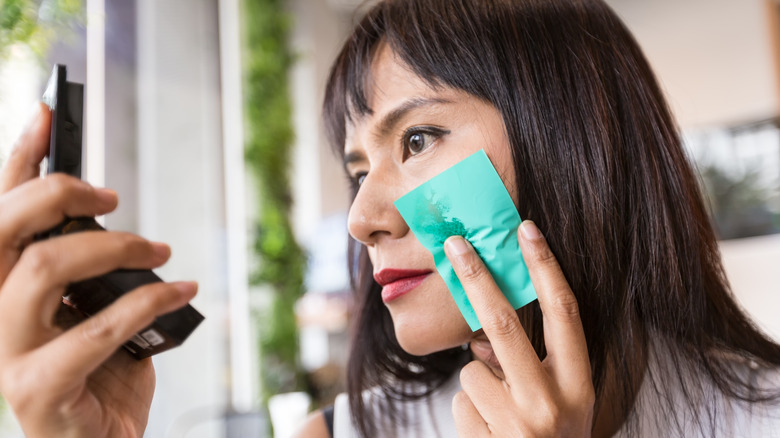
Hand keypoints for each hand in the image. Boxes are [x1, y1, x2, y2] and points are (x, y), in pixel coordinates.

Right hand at [0, 103, 197, 437]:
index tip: (49, 112)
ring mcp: (4, 354)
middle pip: (4, 227)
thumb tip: (107, 218)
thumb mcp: (90, 309)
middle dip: (63, 194)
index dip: (20, 157)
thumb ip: (86, 270)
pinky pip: (97, 329)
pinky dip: (150, 301)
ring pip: (44, 269)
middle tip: (114, 198)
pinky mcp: (37, 389)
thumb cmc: (96, 372)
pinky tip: (181, 291)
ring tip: (161, 252)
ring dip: (116, 247)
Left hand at [445, 221, 593, 436]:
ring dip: (478, 383)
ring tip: (503, 415)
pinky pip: (460, 400)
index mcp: (580, 384)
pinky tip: (490, 432)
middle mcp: (553, 403)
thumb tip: (478, 337)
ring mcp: (517, 424)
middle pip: (503, 325)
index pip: (565, 313)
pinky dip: (469, 410)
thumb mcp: (563, 400)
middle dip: (475, 278)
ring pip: (472, 370)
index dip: (546, 267)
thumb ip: (535, 362)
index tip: (526, 229)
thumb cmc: (555, 436)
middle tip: (453, 243)